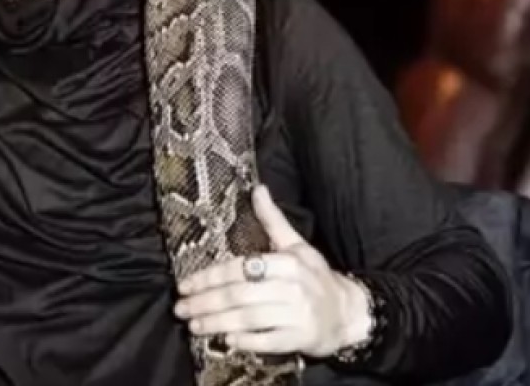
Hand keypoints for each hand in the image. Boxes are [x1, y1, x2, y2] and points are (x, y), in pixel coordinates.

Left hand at [173, 185, 373, 358]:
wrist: (349, 313)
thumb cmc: (316, 277)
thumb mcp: (297, 245)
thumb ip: (273, 220)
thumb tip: (258, 189)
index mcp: (287, 262)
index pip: (239, 268)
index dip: (209, 277)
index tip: (184, 285)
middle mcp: (292, 287)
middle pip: (239, 295)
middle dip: (206, 302)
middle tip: (180, 308)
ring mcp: (297, 314)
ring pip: (249, 318)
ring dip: (218, 323)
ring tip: (194, 325)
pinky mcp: (300, 338)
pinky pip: (268, 341)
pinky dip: (246, 341)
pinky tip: (227, 341)